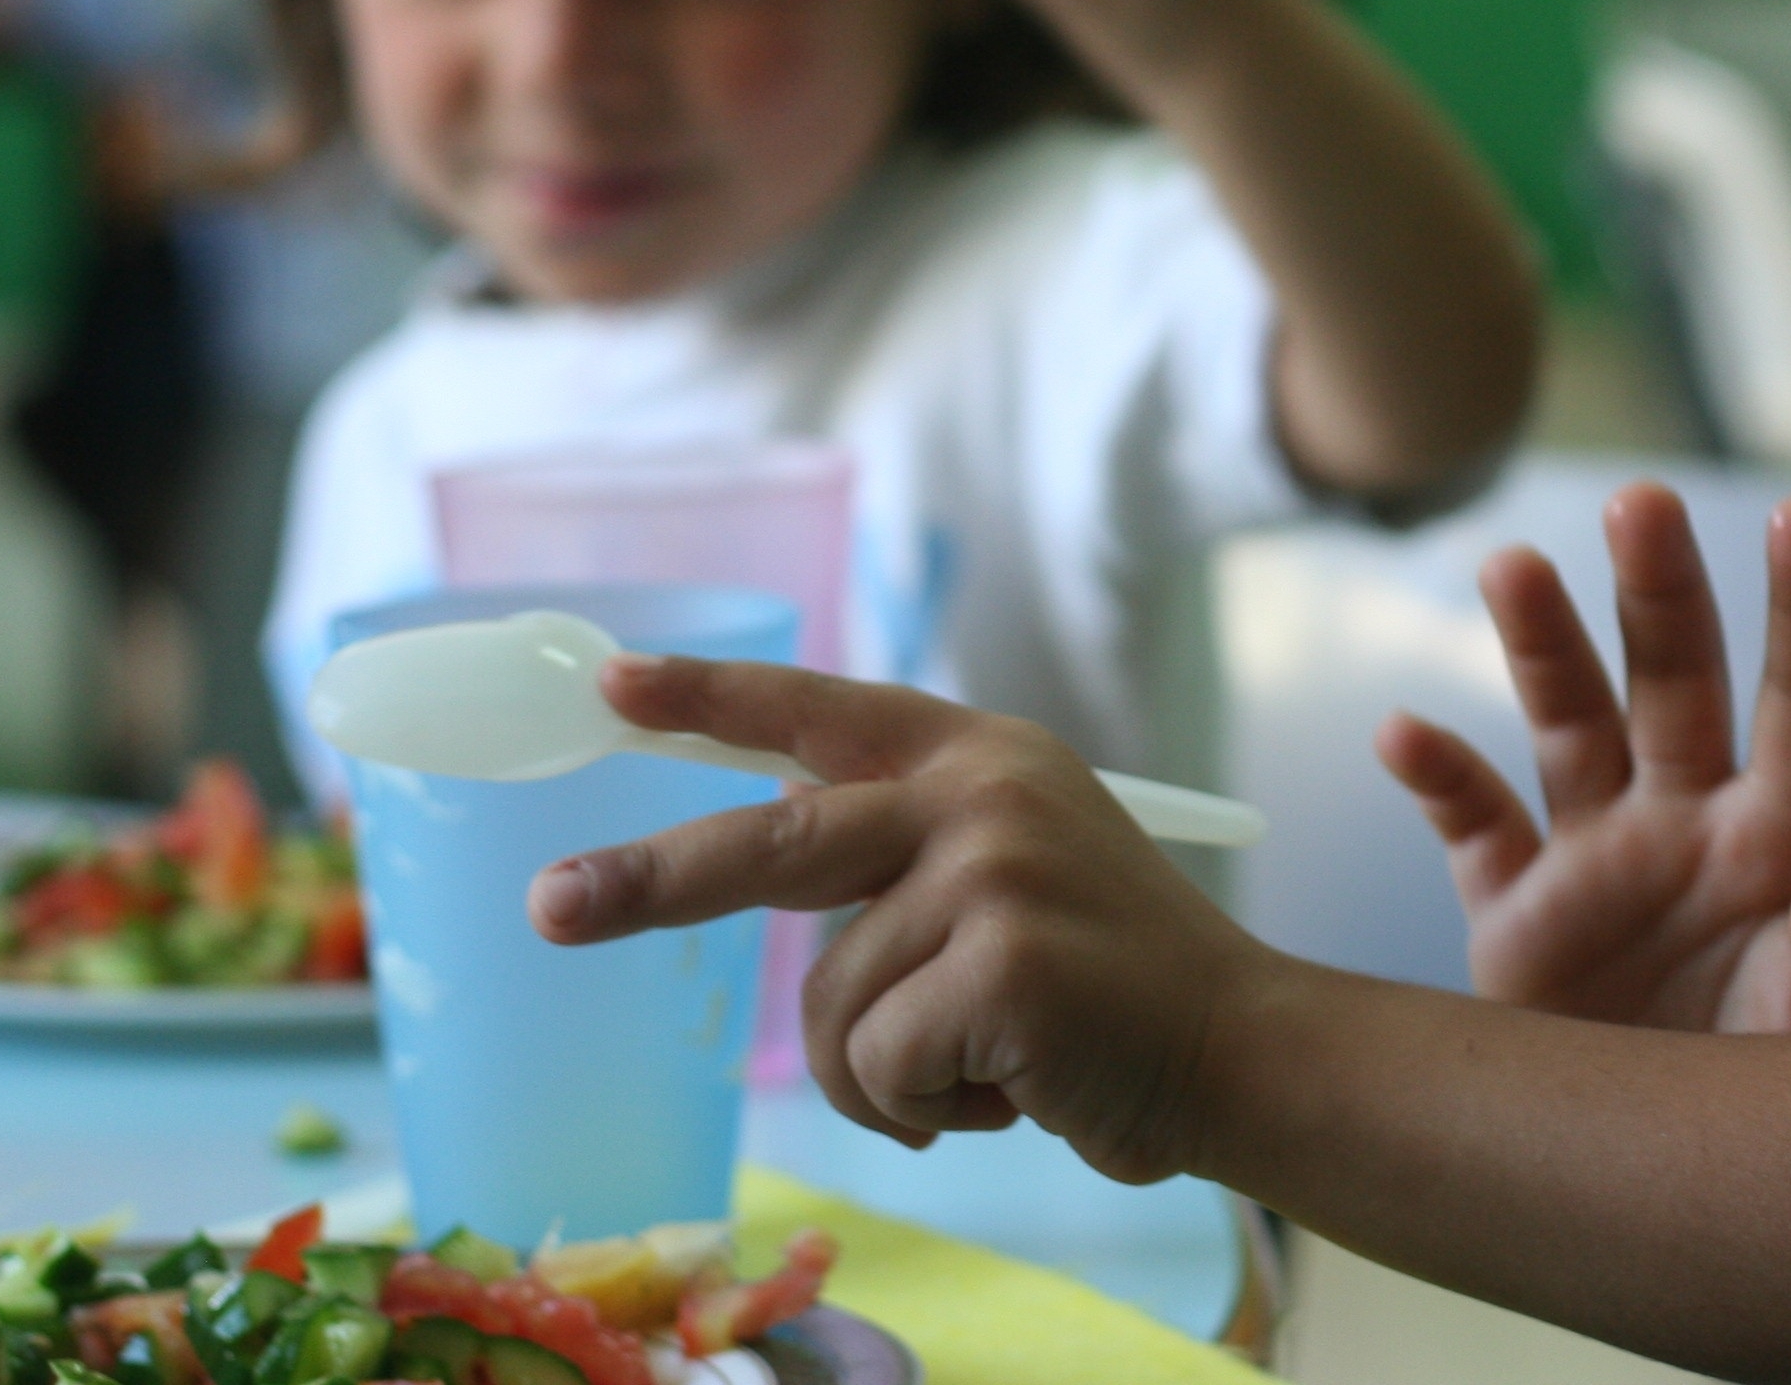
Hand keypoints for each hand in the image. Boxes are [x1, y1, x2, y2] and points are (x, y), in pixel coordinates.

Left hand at [529, 657, 1259, 1181]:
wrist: (1238, 1051)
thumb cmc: (1109, 983)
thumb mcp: (1015, 865)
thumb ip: (907, 842)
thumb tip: (761, 844)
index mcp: (977, 756)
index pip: (821, 709)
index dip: (712, 697)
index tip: (611, 683)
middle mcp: (979, 794)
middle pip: (774, 845)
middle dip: (650, 882)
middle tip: (552, 907)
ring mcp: (991, 874)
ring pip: (828, 1004)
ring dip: (884, 1070)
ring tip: (984, 1067)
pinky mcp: (999, 966)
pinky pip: (877, 1066)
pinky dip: (924, 1109)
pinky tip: (1010, 1089)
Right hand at [1375, 484, 1790, 1033]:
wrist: (1678, 1203)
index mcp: (1789, 841)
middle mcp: (1692, 824)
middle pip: (1679, 681)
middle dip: (1661, 591)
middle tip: (1644, 500)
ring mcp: (1599, 863)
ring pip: (1569, 724)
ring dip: (1544, 644)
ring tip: (1512, 564)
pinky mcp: (1518, 922)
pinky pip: (1473, 829)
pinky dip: (1437, 777)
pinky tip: (1404, 732)